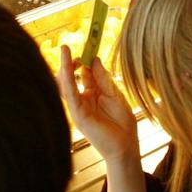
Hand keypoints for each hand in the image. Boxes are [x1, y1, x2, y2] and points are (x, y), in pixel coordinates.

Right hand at [55, 47, 137, 162]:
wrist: (126, 145)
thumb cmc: (123, 123)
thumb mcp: (115, 95)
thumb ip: (103, 79)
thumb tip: (95, 60)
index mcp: (93, 93)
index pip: (84, 73)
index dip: (85, 59)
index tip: (88, 45)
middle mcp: (83, 99)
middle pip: (73, 76)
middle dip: (73, 60)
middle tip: (75, 45)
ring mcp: (79, 107)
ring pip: (67, 83)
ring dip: (65, 66)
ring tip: (65, 50)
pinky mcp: (77, 114)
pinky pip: (70, 94)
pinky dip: (67, 80)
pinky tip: (67, 67)